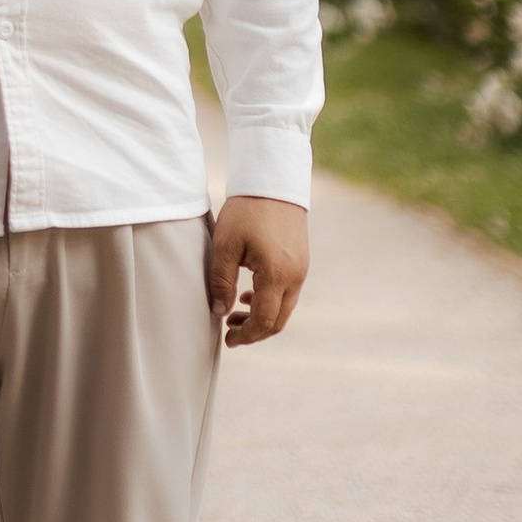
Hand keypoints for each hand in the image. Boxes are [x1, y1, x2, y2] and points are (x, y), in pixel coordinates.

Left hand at [207, 194, 308, 343]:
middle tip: (229, 333)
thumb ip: (221, 281)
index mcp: (277, 275)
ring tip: (234, 314)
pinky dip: (270, 301)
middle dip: (254, 332)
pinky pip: (288, 292)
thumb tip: (220, 312)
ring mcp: (301, 269)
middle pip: (278, 320)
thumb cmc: (246, 210)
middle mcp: (295, 276)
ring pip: (284, 307)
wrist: (273, 181)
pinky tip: (249, 295)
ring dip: (261, 316)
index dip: (246, 335)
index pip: (264, 320)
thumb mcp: (225, 245)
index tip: (227, 340)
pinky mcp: (301, 261)